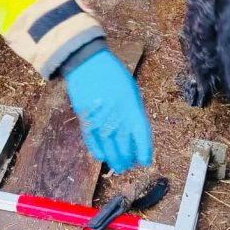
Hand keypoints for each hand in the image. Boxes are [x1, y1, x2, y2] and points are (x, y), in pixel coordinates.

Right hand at [64, 49, 152, 172]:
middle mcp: (117, 116)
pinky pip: (91, 139)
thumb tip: (134, 131)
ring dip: (113, 157)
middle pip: (124, 144)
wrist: (88, 63)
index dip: (143, 150)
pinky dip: (96, 149)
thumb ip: (133, 110)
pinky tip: (101, 157)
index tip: (144, 161)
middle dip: (126, 158)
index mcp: (132, 108)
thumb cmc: (112, 74)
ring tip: (117, 166)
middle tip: (127, 166)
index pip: (141, 135)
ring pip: (108, 145)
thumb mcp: (130, 90)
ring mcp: (100, 118)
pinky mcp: (85, 118)